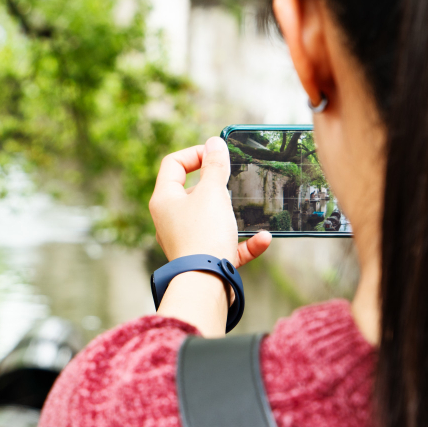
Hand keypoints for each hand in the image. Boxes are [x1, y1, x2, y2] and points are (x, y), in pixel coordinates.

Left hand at [148, 136, 271, 334]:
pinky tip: (263, 239)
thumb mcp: (212, 193)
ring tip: (245, 211)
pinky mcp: (203, 260)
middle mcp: (170, 219)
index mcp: (164, 200)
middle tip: (232, 183)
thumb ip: (215, 167)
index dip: (195, 153)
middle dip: (215, 186)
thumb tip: (214, 142)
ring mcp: (185, 240)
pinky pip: (225, 245)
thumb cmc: (203, 234)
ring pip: (210, 219)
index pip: (173, 164)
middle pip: (191, 192)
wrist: (205, 284)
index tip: (217, 156)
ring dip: (231, 215)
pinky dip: (244, 242)